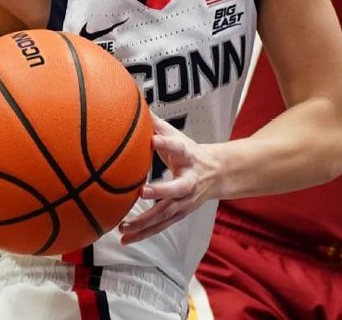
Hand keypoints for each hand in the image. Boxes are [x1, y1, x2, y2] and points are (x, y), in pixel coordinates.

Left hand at [118, 114, 219, 244]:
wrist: (217, 174)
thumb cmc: (190, 152)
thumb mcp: (178, 136)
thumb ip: (157, 124)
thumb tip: (136, 103)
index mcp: (188, 157)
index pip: (177, 147)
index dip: (167, 143)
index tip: (154, 139)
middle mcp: (189, 181)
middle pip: (176, 189)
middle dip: (160, 191)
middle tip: (141, 192)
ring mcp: (186, 201)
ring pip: (166, 213)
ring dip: (145, 222)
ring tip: (124, 227)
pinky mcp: (179, 213)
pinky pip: (160, 226)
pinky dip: (143, 233)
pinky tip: (125, 238)